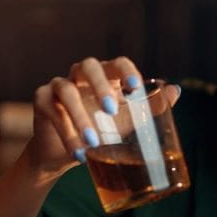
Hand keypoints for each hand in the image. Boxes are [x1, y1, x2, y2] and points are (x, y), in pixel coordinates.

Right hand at [26, 57, 178, 173]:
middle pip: (88, 66)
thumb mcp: (128, 122)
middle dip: (100, 85)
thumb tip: (176, 91)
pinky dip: (65, 132)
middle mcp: (80, 76)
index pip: (116, 63)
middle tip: (112, 110)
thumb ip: (151, 107)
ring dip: (80, 116)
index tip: (135, 88)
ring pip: (66, 90)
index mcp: (105, 77)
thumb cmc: (104, 132)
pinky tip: (78, 152)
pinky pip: (51, 110)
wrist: (71, 154)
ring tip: (94, 142)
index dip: (126, 71)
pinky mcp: (41, 100)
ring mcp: (59, 85)